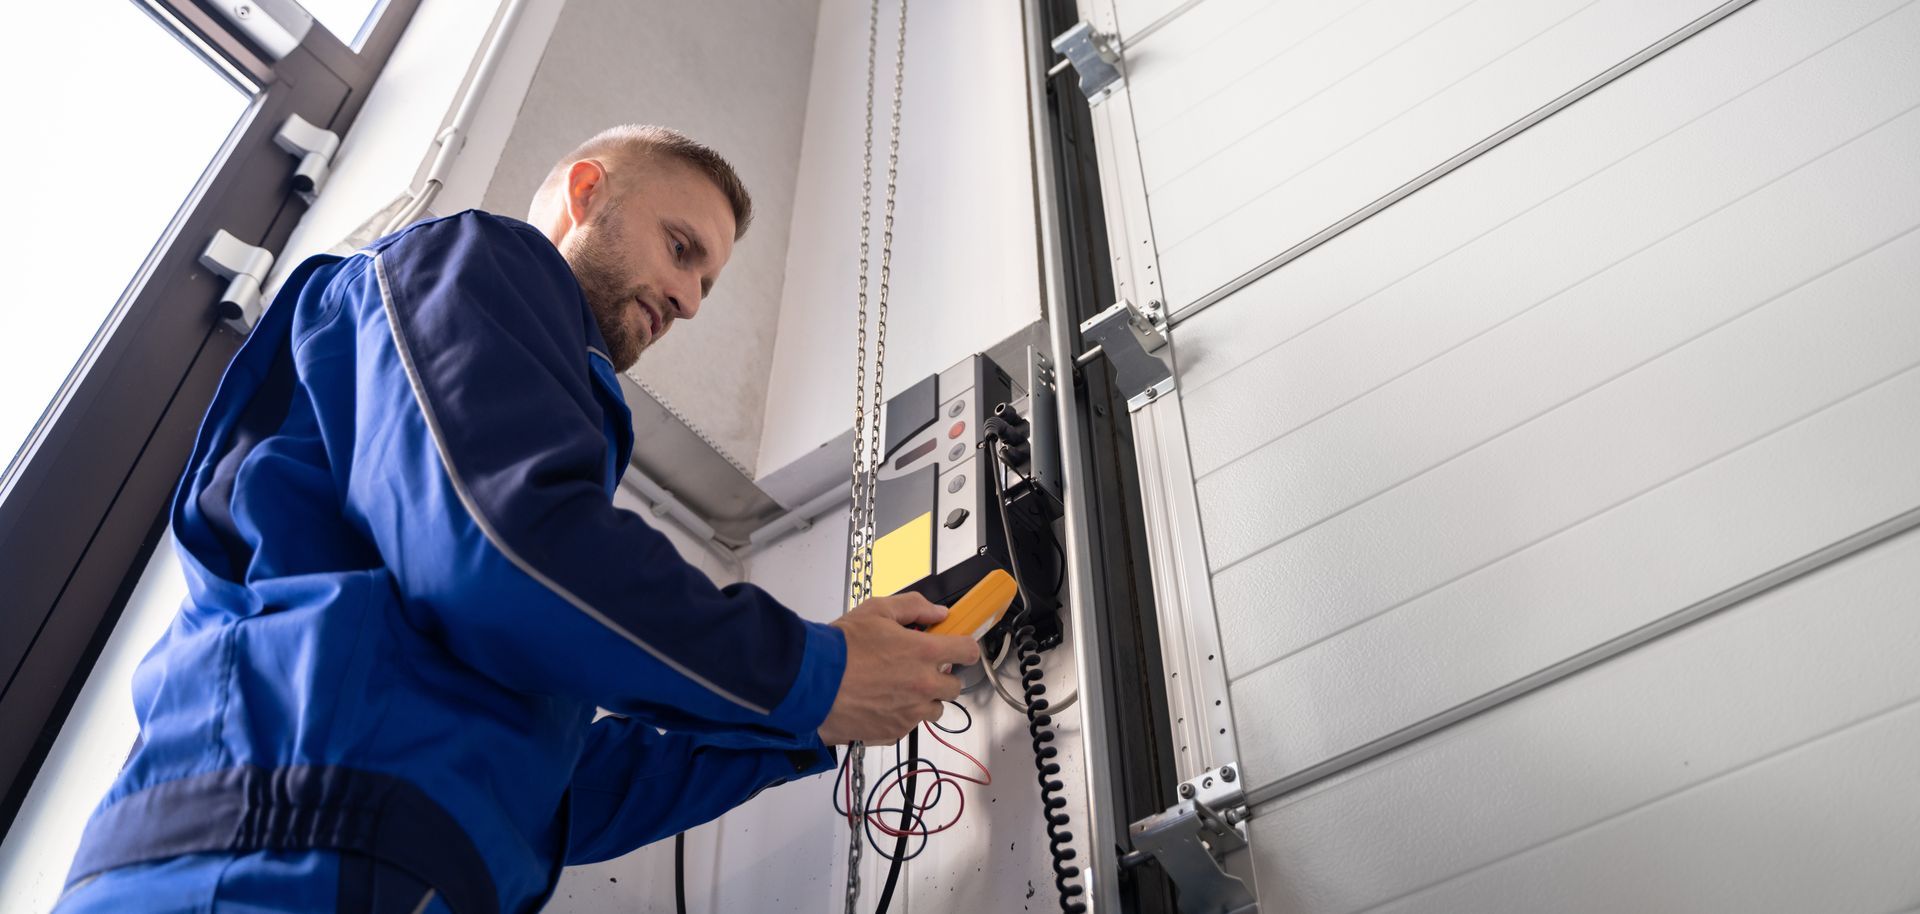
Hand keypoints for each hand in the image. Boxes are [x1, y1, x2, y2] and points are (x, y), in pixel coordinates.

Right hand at [818, 592, 980, 744]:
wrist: (810, 682)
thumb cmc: (840, 647)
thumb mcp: (877, 610)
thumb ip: (914, 607)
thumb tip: (939, 613)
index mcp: (924, 653)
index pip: (968, 652)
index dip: (964, 648)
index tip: (957, 647)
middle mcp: (923, 686)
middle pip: (955, 686)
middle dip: (941, 676)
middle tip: (918, 668)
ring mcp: (910, 713)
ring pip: (935, 710)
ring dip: (924, 700)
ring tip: (897, 688)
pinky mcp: (893, 731)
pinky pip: (909, 725)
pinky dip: (900, 716)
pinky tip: (879, 703)